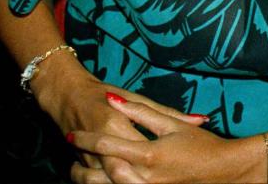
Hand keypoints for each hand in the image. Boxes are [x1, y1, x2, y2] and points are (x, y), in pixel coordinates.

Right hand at [32, 57, 203, 176]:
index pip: (136, 149)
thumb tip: (202, 119)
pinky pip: (94, 180)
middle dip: (134, 179)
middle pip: (118, 173)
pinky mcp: (81, 163)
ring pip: (104, 181)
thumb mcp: (135, 96)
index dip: (157, 163)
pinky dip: (107, 182)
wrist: (65, 94)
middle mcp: (100, 142)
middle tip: (162, 181)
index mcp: (115, 123)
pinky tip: (125, 179)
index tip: (179, 168)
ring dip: (121, 181)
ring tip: (145, 181)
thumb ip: (167, 112)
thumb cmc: (102, 92)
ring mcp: (88, 156)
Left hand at [70, 98, 260, 183]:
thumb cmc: (200, 144)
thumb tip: (114, 99)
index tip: (72, 134)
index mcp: (148, 154)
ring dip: (86, 179)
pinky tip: (98, 179)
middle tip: (70, 149)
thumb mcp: (171, 124)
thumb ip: (142, 113)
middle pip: (99, 173)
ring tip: (76, 168)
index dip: (85, 139)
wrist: (223, 171)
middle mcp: (143, 177)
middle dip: (80, 163)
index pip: (107, 146)